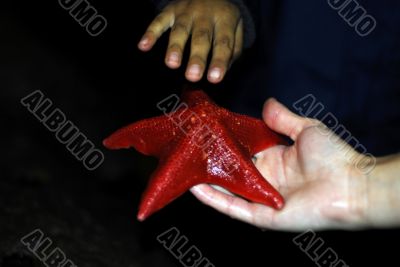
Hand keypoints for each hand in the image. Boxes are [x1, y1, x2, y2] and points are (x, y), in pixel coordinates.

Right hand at [138, 0, 242, 82]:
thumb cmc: (223, 18)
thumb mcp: (236, 29)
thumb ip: (233, 50)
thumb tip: (223, 71)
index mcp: (225, 19)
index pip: (223, 43)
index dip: (219, 61)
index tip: (214, 78)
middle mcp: (205, 14)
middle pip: (201, 37)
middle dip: (197, 57)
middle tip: (193, 76)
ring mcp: (186, 11)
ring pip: (180, 30)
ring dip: (175, 47)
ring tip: (172, 64)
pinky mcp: (170, 10)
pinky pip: (159, 21)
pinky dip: (150, 33)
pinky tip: (143, 46)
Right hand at [190, 98, 371, 230]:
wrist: (351, 184)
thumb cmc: (333, 156)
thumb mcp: (305, 129)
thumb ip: (283, 118)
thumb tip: (266, 102)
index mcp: (273, 160)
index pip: (241, 152)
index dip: (224, 145)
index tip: (205, 133)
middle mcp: (264, 179)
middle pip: (230, 172)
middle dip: (209, 163)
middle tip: (187, 151)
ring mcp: (262, 198)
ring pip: (227, 191)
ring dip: (205, 182)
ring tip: (183, 170)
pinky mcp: (262, 215)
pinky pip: (234, 207)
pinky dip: (214, 199)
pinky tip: (195, 189)